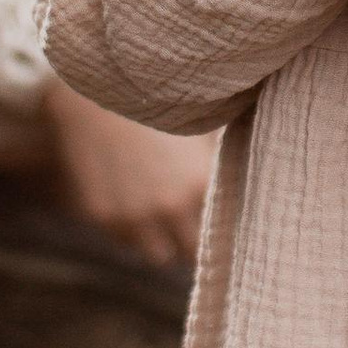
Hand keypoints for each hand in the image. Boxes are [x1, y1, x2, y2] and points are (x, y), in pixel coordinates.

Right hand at [44, 82, 212, 262]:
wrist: (97, 93)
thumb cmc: (156, 111)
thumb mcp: (200, 132)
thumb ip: (223, 166)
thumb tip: (250, 186)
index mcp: (200, 186)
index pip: (222, 236)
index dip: (220, 231)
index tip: (217, 225)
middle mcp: (169, 208)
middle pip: (189, 254)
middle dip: (189, 241)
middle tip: (187, 224)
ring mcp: (132, 217)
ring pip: (156, 254)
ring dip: (159, 240)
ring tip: (156, 210)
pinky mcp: (101, 216)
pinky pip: (122, 239)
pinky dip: (128, 227)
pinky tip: (127, 195)